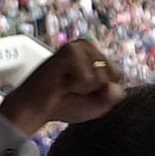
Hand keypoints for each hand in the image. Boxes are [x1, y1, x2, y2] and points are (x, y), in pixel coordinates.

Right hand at [2, 38, 121, 131]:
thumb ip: (114, 96)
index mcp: (94, 54)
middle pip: (113, 73)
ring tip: (66, 84)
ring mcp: (78, 46)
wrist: (36, 108)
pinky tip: (61, 82)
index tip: (83, 91)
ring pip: (102, 75)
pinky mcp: (69, 50)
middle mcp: (87, 46)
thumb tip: (113, 85)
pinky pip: (89, 78)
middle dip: (95, 89)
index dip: (103, 91)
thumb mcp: (98, 105)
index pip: (118, 74)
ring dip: (85, 87)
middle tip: (72, 88)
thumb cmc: (65, 104)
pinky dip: (76, 85)